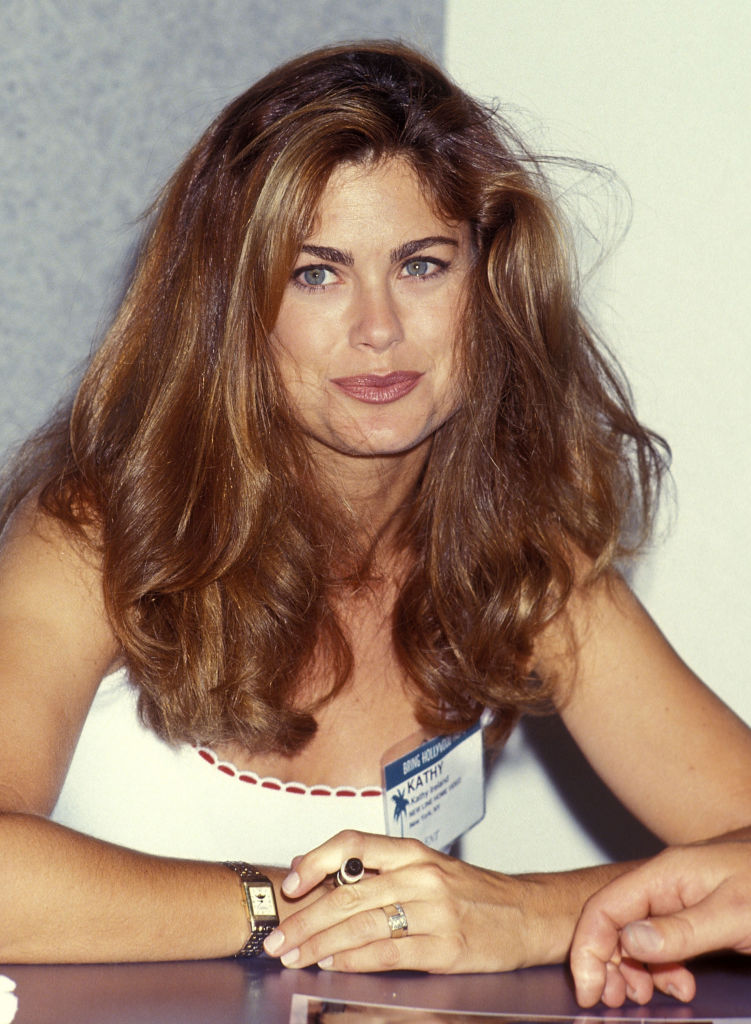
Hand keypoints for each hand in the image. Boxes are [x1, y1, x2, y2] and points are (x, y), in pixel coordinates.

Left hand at [262, 829, 539, 972]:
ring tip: (295, 956)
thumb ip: (382, 871)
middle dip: (306, 918)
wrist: (526, 914)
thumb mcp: (427, 868)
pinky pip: (389, 953)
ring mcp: (434, 911)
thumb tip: (322, 878)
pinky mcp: (445, 946)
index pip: (353, 844)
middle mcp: (420, 875)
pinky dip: (355, 960)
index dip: (316, 861)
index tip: (291, 883)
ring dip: (321, 944)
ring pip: (363, 924)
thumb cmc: (471, 892)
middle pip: (349, 892)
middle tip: (278, 937)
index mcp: (412, 851)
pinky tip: (333, 966)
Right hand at [570, 840, 750, 1007]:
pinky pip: (662, 944)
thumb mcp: (734, 913)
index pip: (604, 907)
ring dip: (635, 970)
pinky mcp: (696, 917)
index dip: (589, 949)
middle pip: (613, 923)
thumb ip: (681, 928)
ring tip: (647, 996)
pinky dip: (661, 969)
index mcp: (665, 875)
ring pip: (635, 938)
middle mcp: (665, 885)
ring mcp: (680, 901)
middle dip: (609, 964)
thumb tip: (629, 942)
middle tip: (619, 1003)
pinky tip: (679, 985)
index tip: (591, 991)